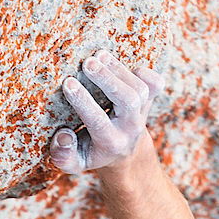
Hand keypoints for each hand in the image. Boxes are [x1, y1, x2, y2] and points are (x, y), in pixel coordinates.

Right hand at [48, 50, 163, 175]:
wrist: (124, 153)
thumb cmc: (92, 153)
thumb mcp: (74, 162)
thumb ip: (63, 156)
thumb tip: (63, 135)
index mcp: (110, 144)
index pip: (98, 121)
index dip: (83, 101)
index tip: (68, 82)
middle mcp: (130, 129)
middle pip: (127, 100)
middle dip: (107, 79)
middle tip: (87, 63)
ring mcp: (143, 114)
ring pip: (139, 88)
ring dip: (118, 69)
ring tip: (98, 56)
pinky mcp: (150, 101)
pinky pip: (155, 84)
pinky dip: (142, 72)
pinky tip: (121, 65)